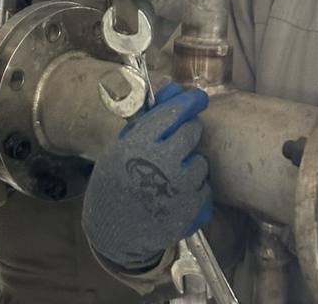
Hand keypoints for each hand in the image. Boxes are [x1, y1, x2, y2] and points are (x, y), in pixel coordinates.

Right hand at [82, 83, 211, 270]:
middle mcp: (163, 160)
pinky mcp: (191, 210)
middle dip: (186, 133)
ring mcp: (180, 186)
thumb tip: (175, 87)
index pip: (174, 112)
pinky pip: (205, 188)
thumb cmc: (115, 180)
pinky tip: (175, 193)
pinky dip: (195, 189)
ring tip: (169, 174)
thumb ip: (151, 115)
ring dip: (190, 163)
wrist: (112, 229)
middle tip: (172, 143)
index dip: (189, 102)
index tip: (198, 98)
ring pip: (201, 161)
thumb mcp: (123, 143)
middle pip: (192, 131)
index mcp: (141, 142)